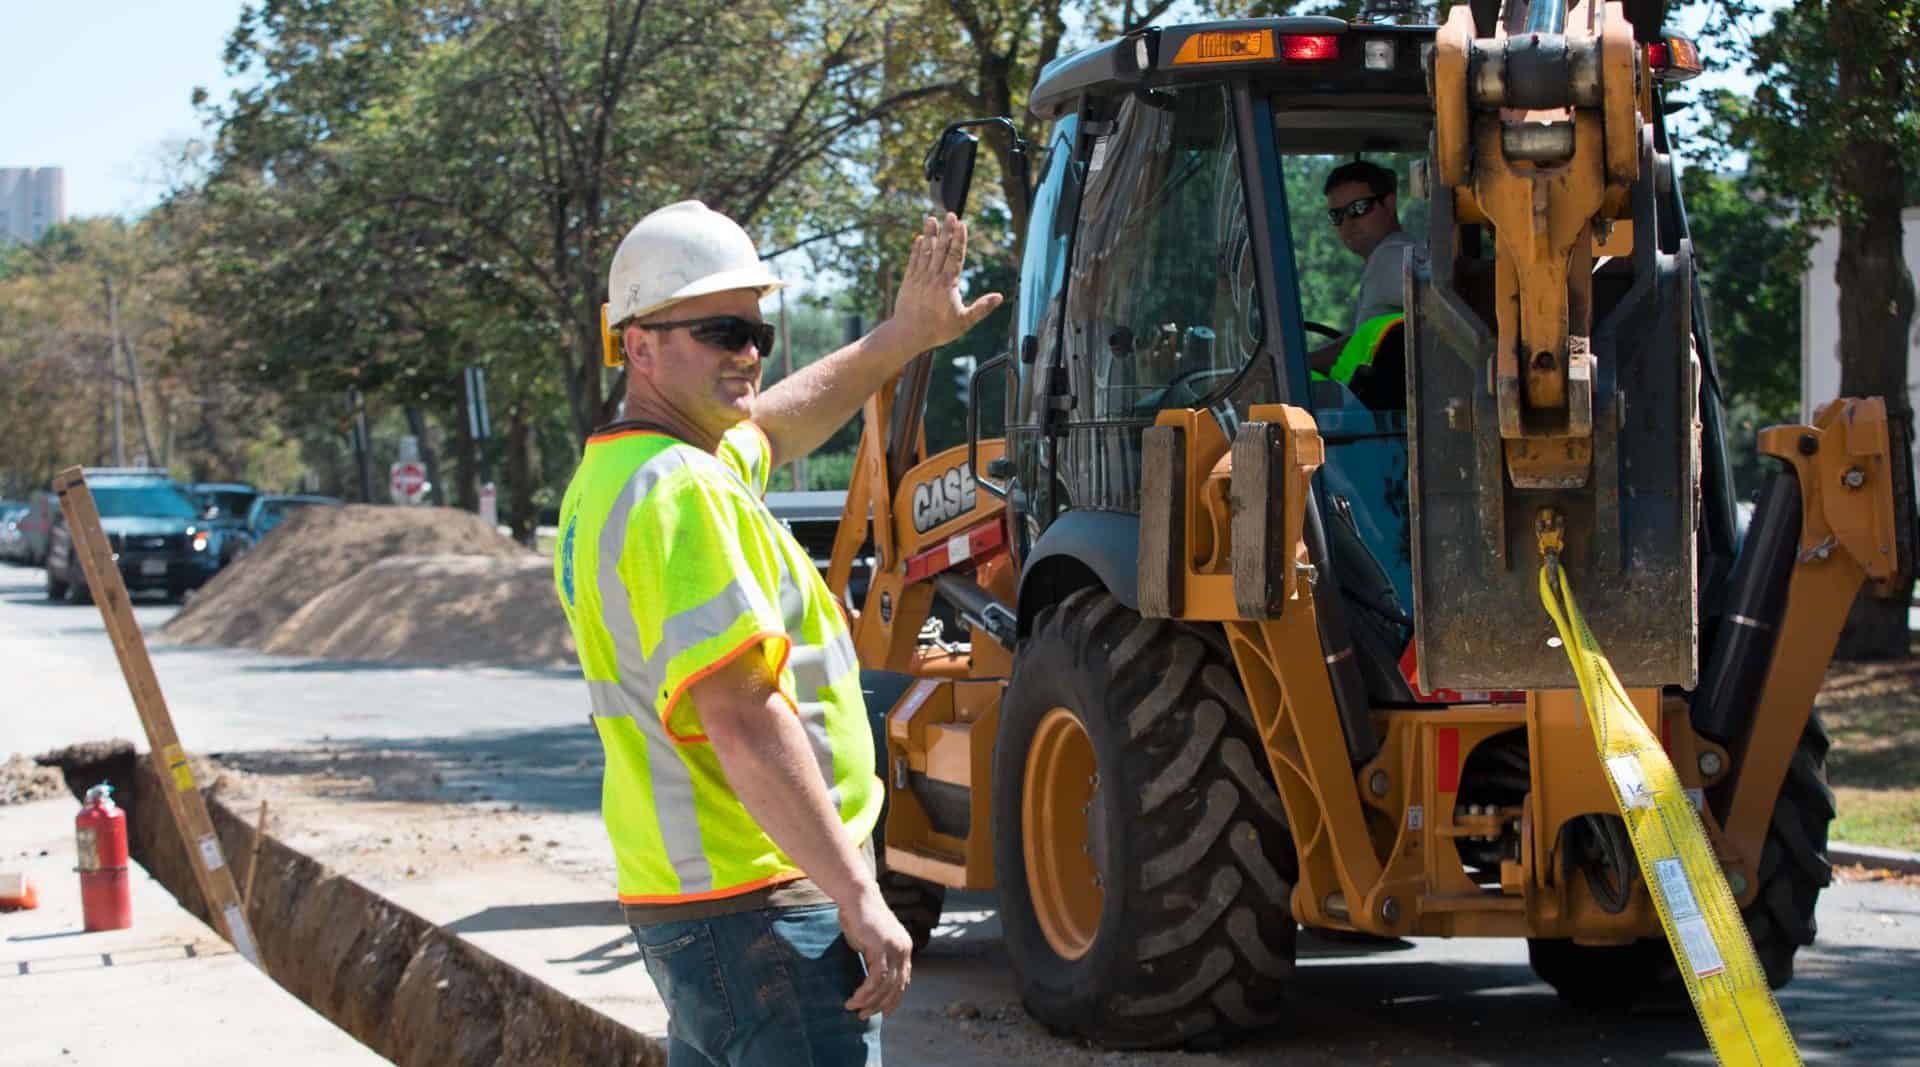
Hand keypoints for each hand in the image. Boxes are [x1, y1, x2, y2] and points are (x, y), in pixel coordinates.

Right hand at [839, 884, 912, 1018]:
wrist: (856, 895)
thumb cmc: (859, 917)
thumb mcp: (871, 941)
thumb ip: (875, 958)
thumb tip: (870, 979)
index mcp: (904, 948)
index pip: (903, 980)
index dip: (894, 998)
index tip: (883, 1012)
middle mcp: (903, 949)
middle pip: (896, 987)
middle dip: (880, 1005)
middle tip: (864, 1016)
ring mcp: (894, 948)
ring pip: (885, 986)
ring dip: (869, 1001)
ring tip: (853, 1008)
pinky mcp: (881, 947)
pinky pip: (875, 978)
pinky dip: (865, 992)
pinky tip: (854, 998)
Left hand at [887, 213, 1003, 352]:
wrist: (908, 334)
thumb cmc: (938, 330)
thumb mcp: (964, 322)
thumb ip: (982, 308)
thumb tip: (1000, 297)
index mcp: (948, 284)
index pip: (955, 256)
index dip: (959, 240)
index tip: (961, 225)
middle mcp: (933, 277)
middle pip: (942, 249)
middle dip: (947, 231)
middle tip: (950, 214)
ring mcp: (920, 278)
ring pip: (926, 252)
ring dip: (930, 234)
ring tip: (931, 219)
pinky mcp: (908, 282)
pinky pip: (913, 261)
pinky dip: (916, 250)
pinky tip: (919, 239)